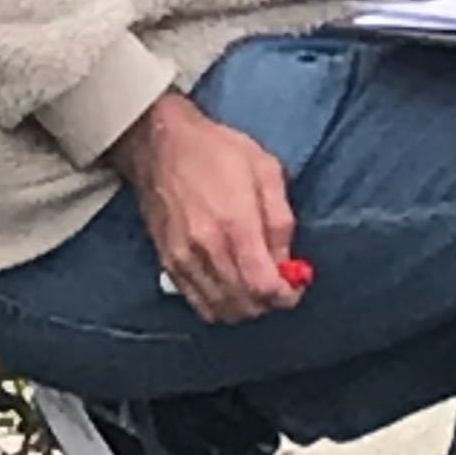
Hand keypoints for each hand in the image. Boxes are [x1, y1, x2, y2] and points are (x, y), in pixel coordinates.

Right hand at [104, 94, 304, 324]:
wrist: (160, 144)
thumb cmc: (216, 151)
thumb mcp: (265, 170)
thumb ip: (280, 220)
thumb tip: (286, 261)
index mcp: (235, 224)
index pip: (263, 286)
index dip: (286, 296)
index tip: (294, 289)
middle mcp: (207, 248)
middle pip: (244, 305)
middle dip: (268, 304)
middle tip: (279, 287)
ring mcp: (184, 258)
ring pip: (221, 310)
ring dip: (245, 308)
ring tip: (255, 289)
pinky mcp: (167, 262)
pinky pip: (197, 303)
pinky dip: (219, 306)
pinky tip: (230, 289)